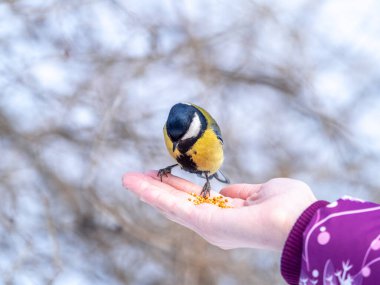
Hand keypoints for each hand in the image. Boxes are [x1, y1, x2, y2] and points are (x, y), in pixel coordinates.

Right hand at [122, 171, 315, 250]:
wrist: (299, 221)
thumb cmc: (289, 206)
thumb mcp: (262, 191)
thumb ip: (242, 191)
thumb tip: (227, 190)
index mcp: (226, 215)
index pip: (194, 199)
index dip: (176, 187)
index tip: (162, 175)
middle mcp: (212, 222)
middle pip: (176, 202)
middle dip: (155, 189)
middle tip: (134, 177)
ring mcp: (205, 224)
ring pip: (169, 205)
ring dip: (147, 191)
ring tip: (127, 179)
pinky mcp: (202, 223)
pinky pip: (172, 206)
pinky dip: (152, 194)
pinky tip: (137, 184)